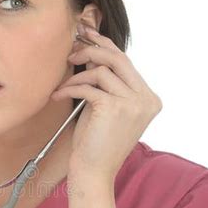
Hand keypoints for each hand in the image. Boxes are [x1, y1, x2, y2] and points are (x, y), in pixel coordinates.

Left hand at [51, 21, 162, 181]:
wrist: (94, 172)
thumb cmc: (96, 142)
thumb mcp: (105, 107)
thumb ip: (106, 81)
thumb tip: (93, 50)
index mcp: (150, 99)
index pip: (127, 63)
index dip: (105, 46)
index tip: (87, 35)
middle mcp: (147, 99)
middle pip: (119, 59)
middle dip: (92, 49)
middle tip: (71, 50)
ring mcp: (134, 103)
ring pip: (101, 71)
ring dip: (77, 75)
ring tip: (62, 85)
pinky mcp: (115, 107)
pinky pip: (88, 86)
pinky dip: (70, 88)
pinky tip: (58, 95)